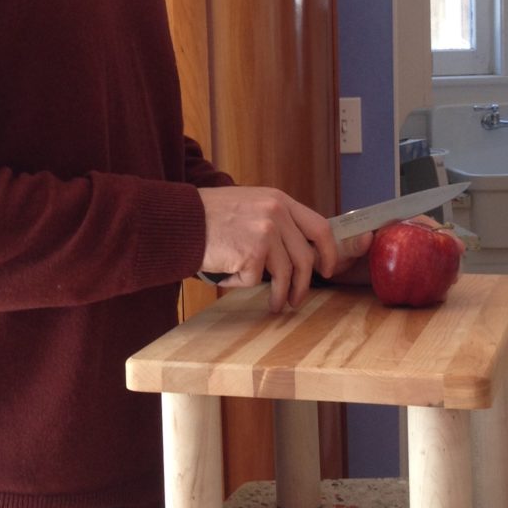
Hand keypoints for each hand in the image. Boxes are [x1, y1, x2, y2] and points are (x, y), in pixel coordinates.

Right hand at [198, 187, 370, 311]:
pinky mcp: (251, 253)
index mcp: (279, 200)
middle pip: (305, 257)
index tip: (327, 270)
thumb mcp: (249, 205)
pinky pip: (254, 280)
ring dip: (280, 296)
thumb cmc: (206, 216)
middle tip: (297, 300)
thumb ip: (274, 221)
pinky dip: (239, 284)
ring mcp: (265, 232)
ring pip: (285, 275)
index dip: (328, 252)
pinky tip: (226, 274)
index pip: (319, 226)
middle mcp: (276, 212)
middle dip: (304, 285)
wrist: (179, 221)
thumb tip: (295, 252)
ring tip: (275, 307)